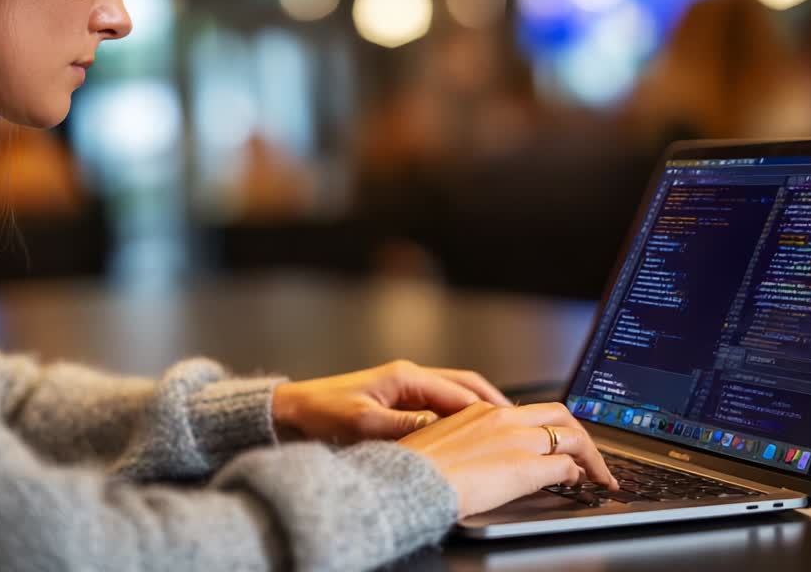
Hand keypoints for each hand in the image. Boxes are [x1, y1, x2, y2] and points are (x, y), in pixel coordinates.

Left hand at [270, 360, 512, 443]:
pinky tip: (468, 433)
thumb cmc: (320, 412)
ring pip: (455, 394)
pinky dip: (460, 415)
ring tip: (502, 427)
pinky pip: (440, 405)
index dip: (487, 409)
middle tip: (519, 422)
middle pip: (465, 386)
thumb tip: (438, 429)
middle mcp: (409, 377)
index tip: (510, 424)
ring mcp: (405, 388)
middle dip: (493, 403)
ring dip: (479, 409)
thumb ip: (402, 426)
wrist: (291, 412)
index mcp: (405, 376)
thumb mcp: (362, 423)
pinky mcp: (398, 401)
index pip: (459, 392)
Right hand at [398, 401, 618, 518]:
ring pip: (571, 437)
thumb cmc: (417, 470)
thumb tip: (480, 456)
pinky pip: (566, 466)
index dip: (549, 426)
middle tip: (589, 453)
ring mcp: (517, 441)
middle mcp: (503, 419)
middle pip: (560, 415)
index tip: (555, 440)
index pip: (528, 412)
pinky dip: (580, 474)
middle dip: (580, 433)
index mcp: (481, 411)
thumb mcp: (442, 444)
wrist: (412, 482)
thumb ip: (467, 442)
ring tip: (597, 473)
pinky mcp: (527, 467)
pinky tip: (580, 484)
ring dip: (590, 456)